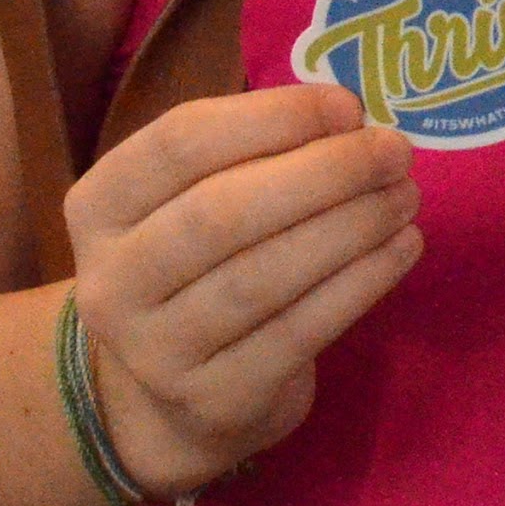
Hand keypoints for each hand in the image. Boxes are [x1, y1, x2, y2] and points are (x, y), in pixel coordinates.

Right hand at [62, 82, 422, 500]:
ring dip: (351, 226)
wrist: (176, 400)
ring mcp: (155, 352)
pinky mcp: (214, 401)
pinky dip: (361, 283)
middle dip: (324, 172)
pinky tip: (403, 247)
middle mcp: (111, 282)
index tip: (348, 105)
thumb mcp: (196, 202)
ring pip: (263, 276)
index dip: (272, 117)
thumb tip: (349, 119)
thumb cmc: (201, 268)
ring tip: (405, 196)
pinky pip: (299, 331)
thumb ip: (255, 154)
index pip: (180, 142)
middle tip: (394, 151)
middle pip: (222, 211)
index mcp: (98, 207)